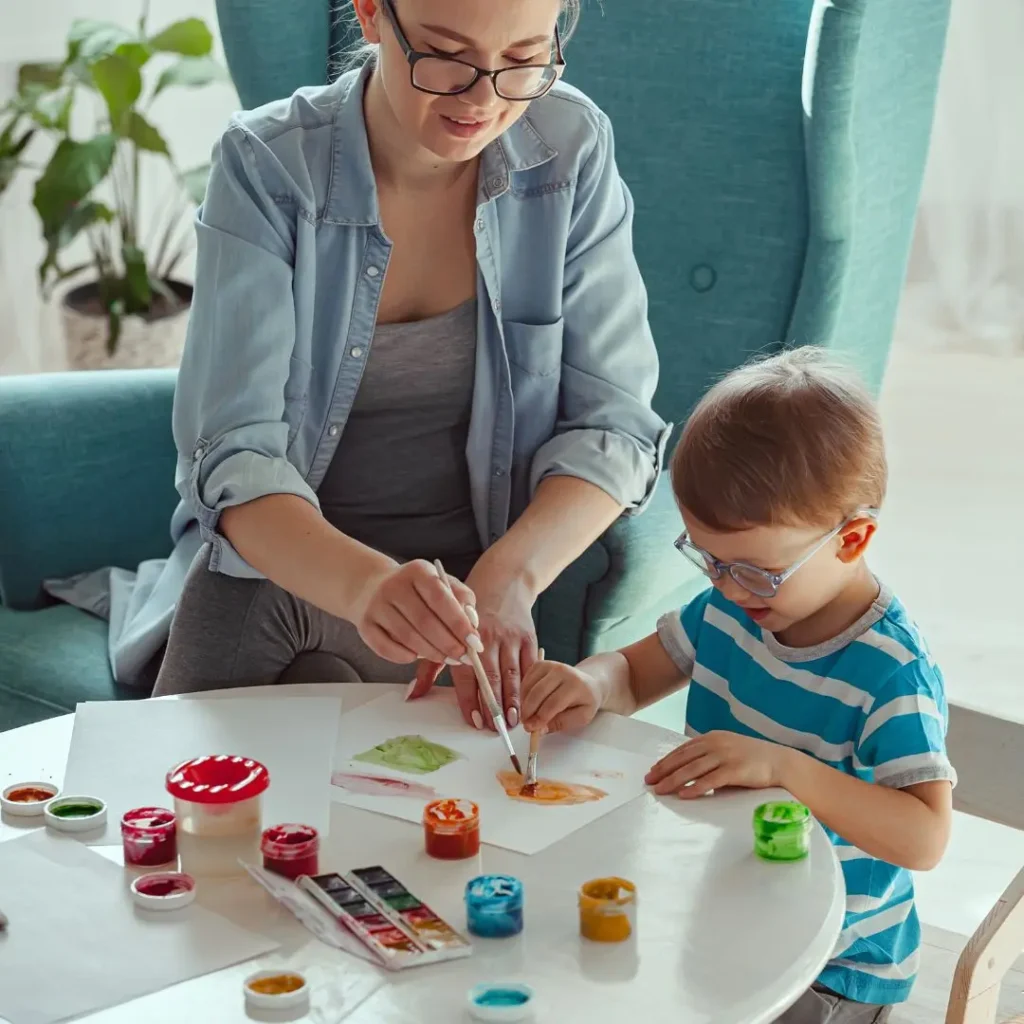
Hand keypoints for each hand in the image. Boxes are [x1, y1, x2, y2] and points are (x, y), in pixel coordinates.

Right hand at [351, 560, 478, 666]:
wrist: (370, 584)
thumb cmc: (415, 588)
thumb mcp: (440, 582)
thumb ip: (461, 598)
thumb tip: (473, 623)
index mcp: (417, 571)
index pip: (441, 598)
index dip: (459, 623)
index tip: (475, 642)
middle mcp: (394, 585)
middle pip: (425, 622)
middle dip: (448, 644)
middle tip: (463, 657)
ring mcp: (376, 605)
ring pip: (408, 637)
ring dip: (431, 653)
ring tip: (447, 658)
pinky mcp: (364, 624)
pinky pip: (386, 648)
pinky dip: (404, 657)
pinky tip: (417, 657)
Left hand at [408, 572, 536, 729]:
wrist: (503, 584)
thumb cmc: (467, 615)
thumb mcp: (443, 633)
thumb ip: (430, 667)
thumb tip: (412, 695)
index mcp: (463, 639)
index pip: (467, 676)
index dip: (471, 700)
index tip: (474, 721)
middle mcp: (488, 638)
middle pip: (492, 678)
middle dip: (494, 706)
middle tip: (496, 729)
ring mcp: (511, 638)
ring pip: (513, 674)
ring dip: (514, 700)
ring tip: (514, 721)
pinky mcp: (529, 637)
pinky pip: (530, 666)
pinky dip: (529, 685)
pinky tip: (528, 702)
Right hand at [521, 661, 600, 733]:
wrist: (589, 682)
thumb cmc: (585, 701)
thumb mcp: (581, 717)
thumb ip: (561, 723)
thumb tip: (539, 729)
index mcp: (575, 685)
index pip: (553, 703)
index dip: (540, 717)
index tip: (532, 728)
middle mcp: (562, 671)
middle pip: (538, 693)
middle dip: (528, 711)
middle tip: (525, 724)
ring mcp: (550, 665)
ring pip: (529, 686)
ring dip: (524, 703)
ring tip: (527, 715)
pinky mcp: (540, 664)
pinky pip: (526, 680)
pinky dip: (523, 693)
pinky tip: (528, 703)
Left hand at [645, 731, 786, 797]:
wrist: (780, 761)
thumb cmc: (751, 759)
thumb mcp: (726, 750)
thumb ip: (708, 756)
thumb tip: (685, 771)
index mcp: (712, 737)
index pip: (682, 750)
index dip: (666, 761)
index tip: (652, 771)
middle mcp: (716, 744)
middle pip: (684, 758)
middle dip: (664, 770)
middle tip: (649, 782)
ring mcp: (725, 756)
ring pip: (693, 769)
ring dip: (674, 780)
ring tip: (661, 790)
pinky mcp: (735, 770)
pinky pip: (711, 780)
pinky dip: (696, 788)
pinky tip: (684, 794)